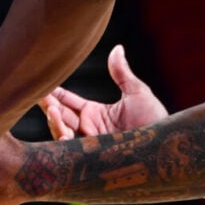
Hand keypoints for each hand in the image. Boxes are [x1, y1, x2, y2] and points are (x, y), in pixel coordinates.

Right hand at [39, 45, 168, 138]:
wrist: (166, 145)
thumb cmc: (155, 120)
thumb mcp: (137, 93)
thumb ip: (121, 73)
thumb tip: (117, 48)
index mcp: (95, 113)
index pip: (67, 101)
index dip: (53, 93)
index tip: (41, 83)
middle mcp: (88, 129)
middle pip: (59, 116)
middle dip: (47, 106)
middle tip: (37, 94)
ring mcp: (89, 143)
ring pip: (62, 133)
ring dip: (54, 121)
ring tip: (50, 109)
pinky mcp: (93, 156)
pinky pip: (73, 150)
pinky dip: (63, 140)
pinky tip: (62, 130)